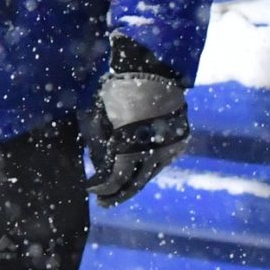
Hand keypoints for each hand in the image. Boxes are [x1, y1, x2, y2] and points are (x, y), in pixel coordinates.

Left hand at [83, 70, 189, 206]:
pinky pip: (160, 162)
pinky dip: (146, 167)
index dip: (102, 186)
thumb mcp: (102, 115)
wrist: (153, 67)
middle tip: (102, 202)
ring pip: (150, 174)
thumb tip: (98, 163)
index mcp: (133, 145)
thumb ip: (101, 142)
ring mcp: (170, 148)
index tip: (89, 188)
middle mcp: (156, 151)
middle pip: (135, 183)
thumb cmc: (120, 89)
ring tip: (117, 190)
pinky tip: (134, 171)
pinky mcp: (179, 142)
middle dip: (117, 194)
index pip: (116, 177)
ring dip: (133, 182)